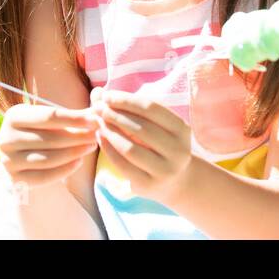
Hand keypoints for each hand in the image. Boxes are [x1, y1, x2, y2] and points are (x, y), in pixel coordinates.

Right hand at [0, 103, 101, 189]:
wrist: (28, 160)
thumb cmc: (47, 133)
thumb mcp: (56, 120)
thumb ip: (77, 112)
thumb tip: (101, 100)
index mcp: (14, 115)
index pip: (49, 116)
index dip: (75, 118)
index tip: (96, 120)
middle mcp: (6, 138)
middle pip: (50, 138)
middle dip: (78, 136)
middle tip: (97, 135)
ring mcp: (8, 161)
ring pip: (48, 158)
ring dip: (74, 152)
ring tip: (91, 146)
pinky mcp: (15, 180)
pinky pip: (44, 177)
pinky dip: (65, 170)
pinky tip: (79, 162)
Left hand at [91, 87, 192, 205]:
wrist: (175, 180)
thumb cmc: (159, 143)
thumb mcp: (153, 124)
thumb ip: (128, 107)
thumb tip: (97, 92)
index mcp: (182, 129)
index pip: (151, 108)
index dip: (127, 100)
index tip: (107, 95)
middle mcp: (178, 150)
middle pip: (141, 128)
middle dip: (116, 115)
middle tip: (98, 108)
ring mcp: (165, 170)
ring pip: (131, 148)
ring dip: (111, 132)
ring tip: (98, 122)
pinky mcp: (149, 185)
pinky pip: (123, 166)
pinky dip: (109, 150)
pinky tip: (100, 138)